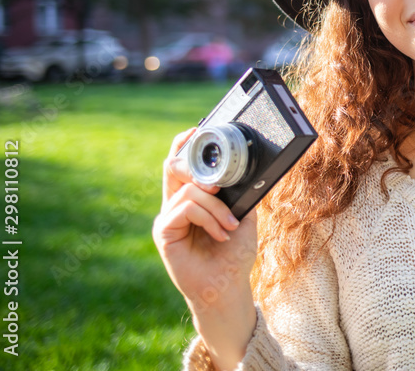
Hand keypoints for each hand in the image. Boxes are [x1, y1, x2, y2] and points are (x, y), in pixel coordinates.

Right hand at [152, 127, 257, 366]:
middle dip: (194, 163)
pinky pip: (185, 208)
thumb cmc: (234, 253)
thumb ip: (241, 193)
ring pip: (190, 190)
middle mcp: (175, 204)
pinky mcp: (163, 231)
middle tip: (219, 182)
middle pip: (173, 166)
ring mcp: (167, 217)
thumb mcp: (244, 215)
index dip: (184, 144)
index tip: (197, 130)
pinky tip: (220, 232)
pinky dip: (209, 217)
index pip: (181, 163)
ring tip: (229, 226)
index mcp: (192, 198)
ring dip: (217, 206)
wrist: (228, 285)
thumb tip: (251, 169)